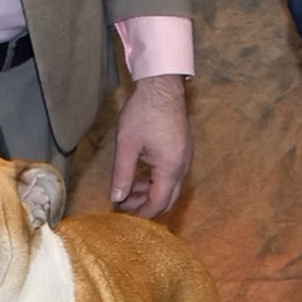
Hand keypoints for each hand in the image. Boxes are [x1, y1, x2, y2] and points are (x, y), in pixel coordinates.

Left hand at [110, 73, 190, 217]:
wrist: (162, 87)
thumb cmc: (143, 113)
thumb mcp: (127, 145)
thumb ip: (122, 174)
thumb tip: (117, 198)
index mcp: (170, 168)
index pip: (158, 203)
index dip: (141, 213)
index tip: (122, 214)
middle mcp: (182, 167)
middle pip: (167, 199)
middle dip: (146, 206)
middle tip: (124, 204)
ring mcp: (185, 158)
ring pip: (170, 188)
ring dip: (150, 193)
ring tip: (127, 189)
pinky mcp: (182, 151)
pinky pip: (172, 175)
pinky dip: (156, 181)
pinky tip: (139, 176)